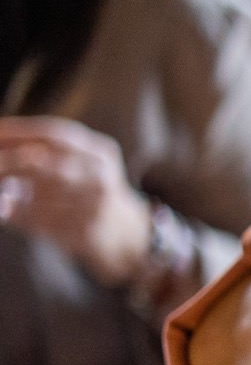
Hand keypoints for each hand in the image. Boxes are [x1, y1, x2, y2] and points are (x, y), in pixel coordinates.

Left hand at [0, 116, 152, 286]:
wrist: (125, 233)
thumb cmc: (87, 192)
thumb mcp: (80, 164)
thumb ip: (46, 152)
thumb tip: (1, 143)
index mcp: (101, 152)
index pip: (55, 134)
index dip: (19, 132)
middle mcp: (102, 175)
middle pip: (47, 160)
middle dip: (9, 160)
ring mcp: (96, 204)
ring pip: (40, 191)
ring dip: (10, 190)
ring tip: (0, 191)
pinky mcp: (86, 230)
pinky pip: (41, 219)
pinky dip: (18, 214)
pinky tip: (7, 211)